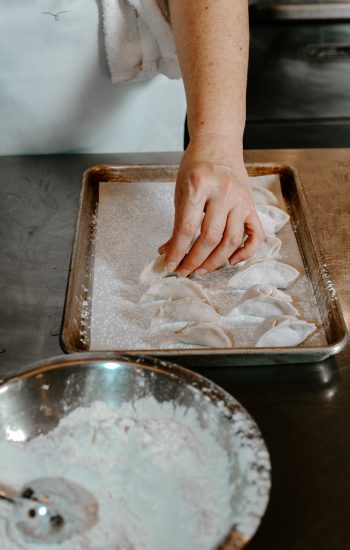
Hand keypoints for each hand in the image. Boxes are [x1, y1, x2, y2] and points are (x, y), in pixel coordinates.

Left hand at [159, 135, 263, 275]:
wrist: (219, 144)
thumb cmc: (196, 166)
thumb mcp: (180, 190)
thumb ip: (176, 221)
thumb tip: (169, 251)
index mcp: (199, 185)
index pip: (187, 227)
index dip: (177, 251)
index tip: (170, 265)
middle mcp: (223, 192)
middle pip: (210, 238)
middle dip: (194, 260)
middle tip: (184, 271)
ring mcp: (241, 200)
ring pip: (231, 240)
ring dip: (215, 261)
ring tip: (201, 270)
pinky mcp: (252, 206)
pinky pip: (255, 236)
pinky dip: (245, 253)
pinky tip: (231, 261)